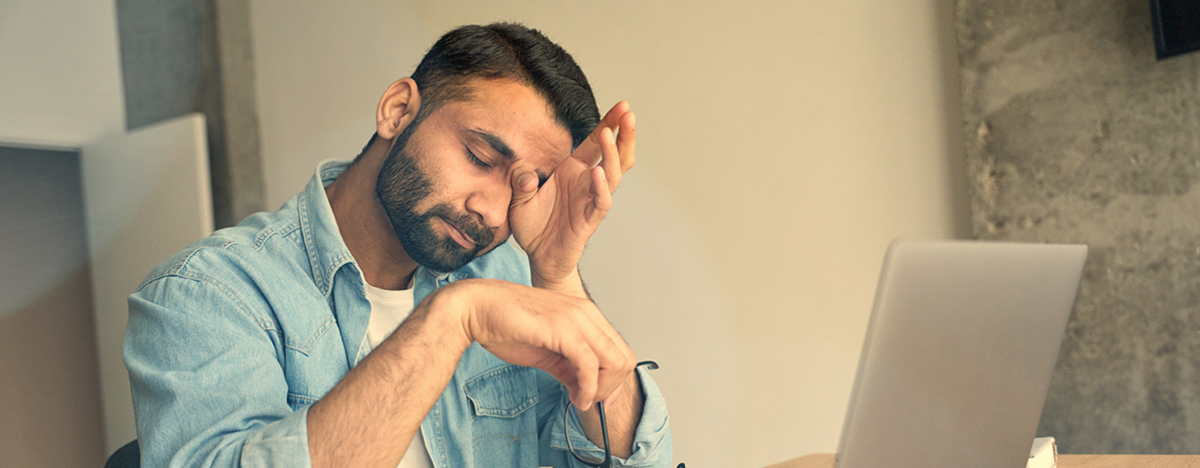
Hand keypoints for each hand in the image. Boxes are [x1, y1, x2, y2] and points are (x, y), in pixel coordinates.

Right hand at [441, 278, 636, 409]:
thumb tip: (584, 388)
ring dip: (601, 391)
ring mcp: (577, 318)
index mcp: (585, 314)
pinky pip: (589, 365)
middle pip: (624, 358)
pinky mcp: (563, 329)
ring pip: (614, 362)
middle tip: (589, 402)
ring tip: (581, 401)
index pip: (619, 350)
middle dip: (611, 388)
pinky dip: (588, 388)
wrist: (477, 308)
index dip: (614, 381)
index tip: (598, 399)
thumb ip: (568, 367)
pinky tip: (576, 398)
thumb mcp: (546, 351)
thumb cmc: (506, 325)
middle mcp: (586, 312)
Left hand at [508, 102, 636, 291]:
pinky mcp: (589, 219)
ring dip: (612, 153)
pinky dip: (600, 187)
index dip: (609, 123)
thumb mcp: (518, 199)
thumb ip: (520, 183)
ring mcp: (590, 199)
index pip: (595, 142)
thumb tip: (522, 173)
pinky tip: (596, 172)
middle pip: (614, 154)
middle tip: (629, 113)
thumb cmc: (533, 226)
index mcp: (572, 170)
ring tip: (610, 134)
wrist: (539, 257)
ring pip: (611, 173)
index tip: (622, 105)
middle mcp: (586, 181)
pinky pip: (600, 201)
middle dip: (623, 133)